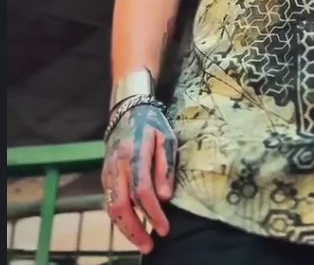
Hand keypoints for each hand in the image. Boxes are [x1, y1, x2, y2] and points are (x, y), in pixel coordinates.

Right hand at [101, 103, 176, 253]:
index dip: (153, 213)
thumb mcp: (166, 138)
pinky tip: (133, 228)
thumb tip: (165, 197)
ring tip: (142, 243)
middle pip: (120, 205)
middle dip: (134, 230)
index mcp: (135, 154)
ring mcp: (107, 172)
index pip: (142, 191)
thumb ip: (165, 167)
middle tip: (150, 246)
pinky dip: (120, 219)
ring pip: (111, 208)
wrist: (127, 111)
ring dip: (125, 229)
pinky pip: (109, 203)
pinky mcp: (104, 177)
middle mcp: (117, 166)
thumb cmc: (152, 125)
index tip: (164, 229)